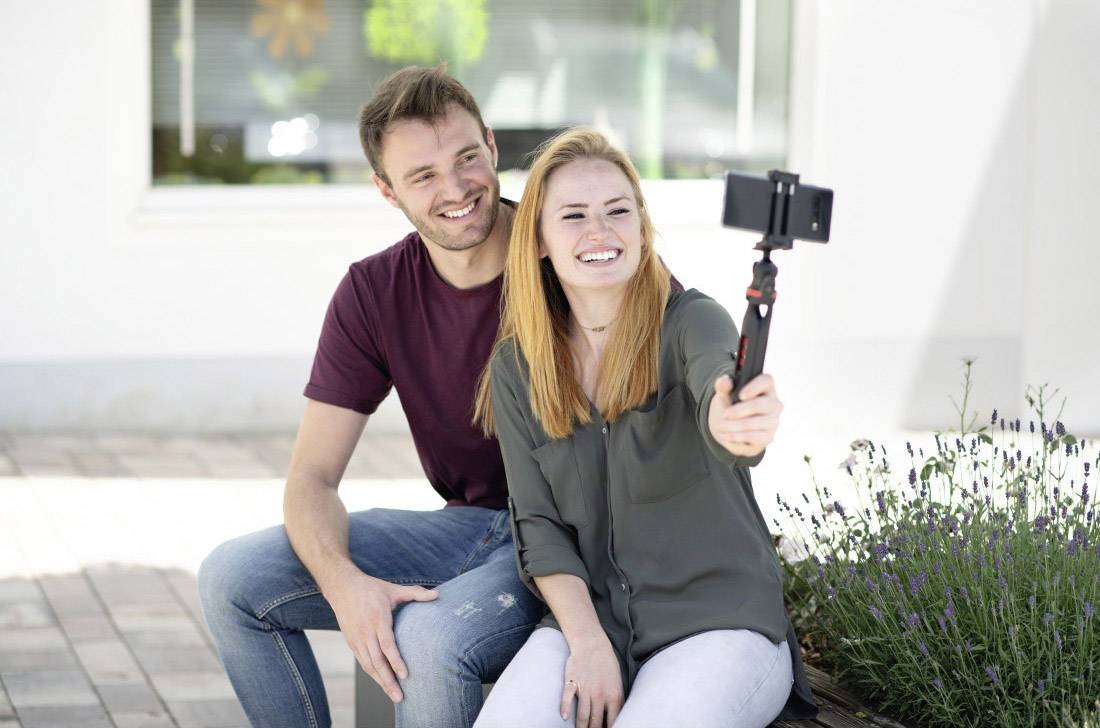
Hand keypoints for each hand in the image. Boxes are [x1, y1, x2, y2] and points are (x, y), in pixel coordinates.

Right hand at [326, 569, 438, 702]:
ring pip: (368, 665)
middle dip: (389, 680)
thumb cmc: (371, 588)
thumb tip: (438, 595)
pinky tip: (382, 682)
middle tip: (400, 697)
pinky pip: (362, 661)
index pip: (387, 644)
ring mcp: (357, 638)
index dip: (395, 661)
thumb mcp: (393, 589)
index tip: (405, 675)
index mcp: (377, 618)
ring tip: (393, 695)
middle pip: (377, 661)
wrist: (342, 587)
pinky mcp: (351, 642)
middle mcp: (365, 631)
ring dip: (380, 682)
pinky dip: (372, 674)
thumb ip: (416, 593)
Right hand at [560, 635, 624, 727]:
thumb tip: (616, 719)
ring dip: (581, 727)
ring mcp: (585, 688)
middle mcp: (600, 694)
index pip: (612, 721)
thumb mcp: (618, 683)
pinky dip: (565, 708)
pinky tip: (564, 717)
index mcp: (614, 695)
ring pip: (582, 715)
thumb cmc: (607, 664)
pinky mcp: (572, 682)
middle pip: (595, 722)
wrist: (593, 643)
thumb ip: (617, 701)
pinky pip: (567, 698)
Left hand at [708, 373, 781, 457]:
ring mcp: (773, 421)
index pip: (766, 381)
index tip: (741, 395)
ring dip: (734, 426)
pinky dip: (736, 436)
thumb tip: (724, 380)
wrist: (731, 428)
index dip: (755, 387)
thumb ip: (723, 386)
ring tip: (720, 427)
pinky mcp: (768, 437)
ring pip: (755, 423)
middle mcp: (773, 404)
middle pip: (760, 404)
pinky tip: (725, 435)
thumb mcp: (724, 394)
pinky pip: (753, 437)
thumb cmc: (731, 406)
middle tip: (724, 415)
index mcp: (765, 388)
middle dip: (739, 411)